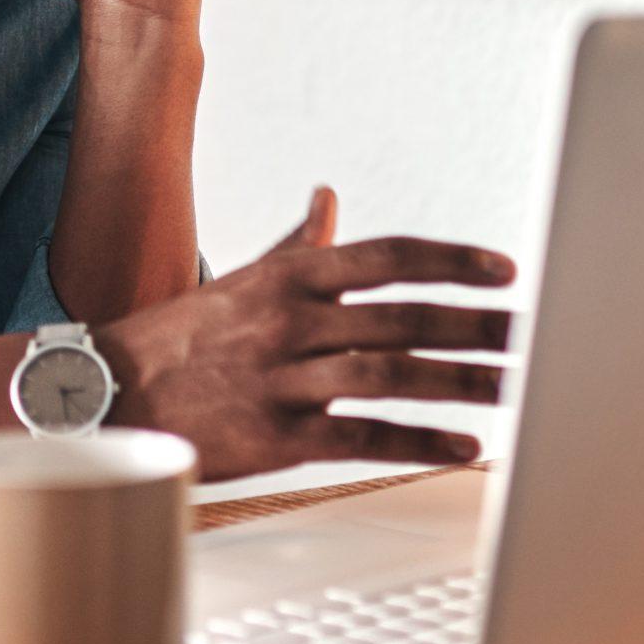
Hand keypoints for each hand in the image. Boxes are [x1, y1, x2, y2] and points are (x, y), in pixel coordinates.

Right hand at [97, 186, 518, 479]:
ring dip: (461, 383)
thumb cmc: (184, 336)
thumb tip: (328, 198)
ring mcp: (285, 380)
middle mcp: (292, 322)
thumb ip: (298, 243)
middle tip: (535, 333)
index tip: (504, 270)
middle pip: (404, 319)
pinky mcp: (277, 437)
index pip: (388, 258)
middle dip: (477, 326)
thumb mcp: (244, 278)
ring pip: (391, 376)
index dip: (450, 262)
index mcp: (291, 277)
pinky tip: (464, 446)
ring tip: (515, 388)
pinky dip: (417, 442)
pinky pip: (361, 438)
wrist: (108, 393)